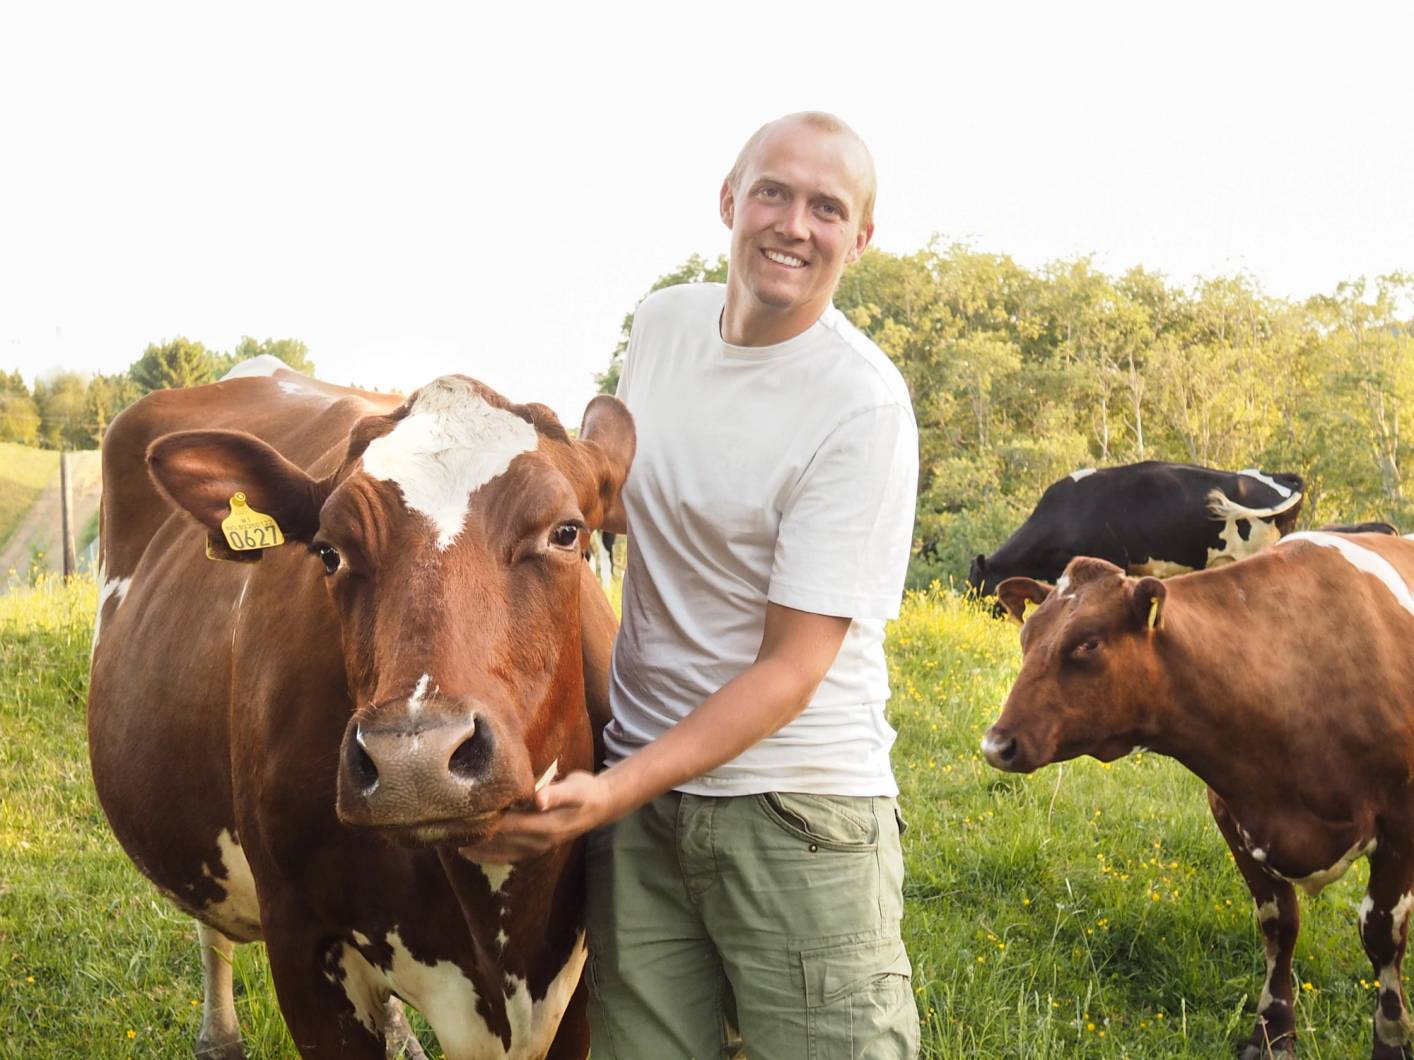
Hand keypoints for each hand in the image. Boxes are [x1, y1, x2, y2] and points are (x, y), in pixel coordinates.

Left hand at [460, 771, 612, 863]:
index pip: (506, 826)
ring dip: (475, 847)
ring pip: (498, 852)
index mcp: (545, 826)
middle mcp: (538, 842)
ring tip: (449, 840)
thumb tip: (539, 798)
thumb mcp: (575, 787)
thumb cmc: (585, 790)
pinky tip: (469, 852)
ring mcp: (536, 849)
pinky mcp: (535, 849)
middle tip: (444, 828)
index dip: (483, 823)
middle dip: (473, 836)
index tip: (460, 817)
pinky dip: (486, 855)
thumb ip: (556, 793)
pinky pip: (506, 856)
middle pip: (498, 841)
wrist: (600, 806)